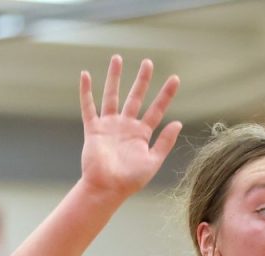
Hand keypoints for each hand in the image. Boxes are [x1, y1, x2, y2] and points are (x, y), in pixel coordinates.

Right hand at [79, 56, 181, 198]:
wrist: (107, 188)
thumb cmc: (131, 180)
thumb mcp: (153, 161)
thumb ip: (165, 142)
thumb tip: (178, 122)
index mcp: (142, 134)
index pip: (157, 109)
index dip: (166, 94)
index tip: (175, 79)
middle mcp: (126, 126)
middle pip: (135, 97)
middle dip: (142, 80)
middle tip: (148, 62)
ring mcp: (109, 126)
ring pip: (112, 96)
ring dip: (115, 77)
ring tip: (118, 58)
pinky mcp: (94, 129)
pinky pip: (88, 107)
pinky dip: (86, 92)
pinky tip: (86, 75)